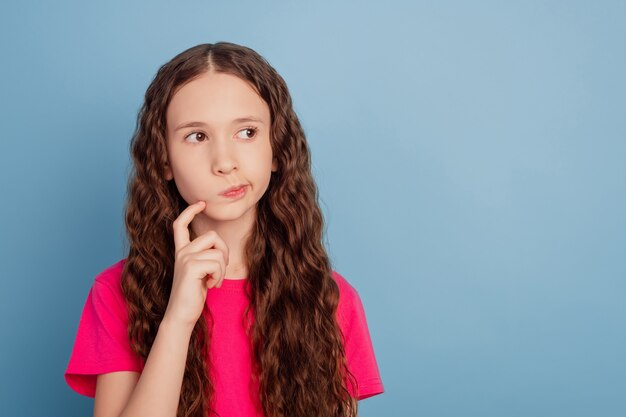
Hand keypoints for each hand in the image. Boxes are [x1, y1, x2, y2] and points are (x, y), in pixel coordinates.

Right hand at [163, 200, 229, 326]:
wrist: (181, 314)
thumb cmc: (193, 294)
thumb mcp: (199, 271)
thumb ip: (204, 256)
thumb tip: (219, 246)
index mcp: (181, 251)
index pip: (180, 224)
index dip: (190, 211)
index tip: (201, 203)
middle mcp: (181, 252)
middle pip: (212, 236)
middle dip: (224, 251)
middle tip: (219, 269)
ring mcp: (185, 258)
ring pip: (218, 251)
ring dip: (222, 268)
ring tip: (213, 281)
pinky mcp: (191, 267)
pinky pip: (218, 263)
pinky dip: (219, 276)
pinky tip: (210, 286)